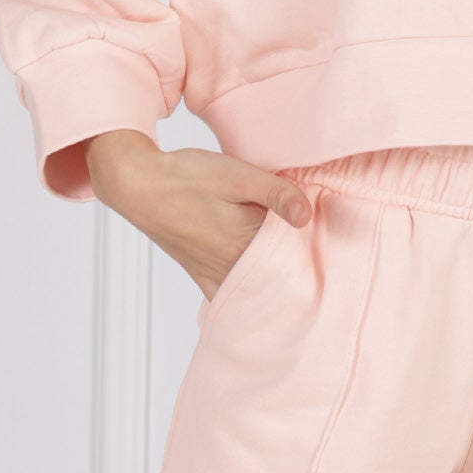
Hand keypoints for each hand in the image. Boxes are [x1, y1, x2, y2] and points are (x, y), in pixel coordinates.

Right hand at [83, 129, 311, 294]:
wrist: (138, 186)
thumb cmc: (187, 178)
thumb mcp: (237, 175)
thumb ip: (275, 193)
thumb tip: (306, 214)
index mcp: (245, 245)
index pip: (294, 261)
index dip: (317, 256)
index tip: (334, 254)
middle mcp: (231, 268)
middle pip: (278, 281)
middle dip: (301, 277)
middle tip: (326, 272)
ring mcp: (214, 275)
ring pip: (257, 293)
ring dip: (277, 288)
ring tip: (301, 280)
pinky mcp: (202, 274)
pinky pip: (232, 297)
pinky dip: (250, 297)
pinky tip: (264, 294)